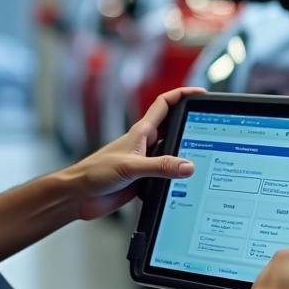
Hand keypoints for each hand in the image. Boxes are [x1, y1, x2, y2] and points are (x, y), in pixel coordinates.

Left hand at [69, 86, 206, 219]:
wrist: (78, 195)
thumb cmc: (94, 173)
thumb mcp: (131, 167)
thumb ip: (160, 166)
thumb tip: (187, 166)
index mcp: (140, 133)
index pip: (165, 105)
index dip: (182, 95)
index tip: (200, 93)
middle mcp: (144, 144)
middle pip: (173, 127)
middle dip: (190, 125)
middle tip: (210, 127)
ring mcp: (144, 162)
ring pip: (172, 153)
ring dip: (185, 154)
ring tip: (205, 156)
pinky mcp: (143, 180)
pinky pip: (166, 175)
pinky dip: (176, 178)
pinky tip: (186, 184)